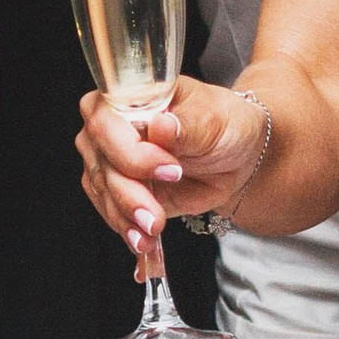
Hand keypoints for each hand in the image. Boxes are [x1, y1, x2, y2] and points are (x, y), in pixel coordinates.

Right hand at [76, 76, 265, 269]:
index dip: (130, 150)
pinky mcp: (120, 190)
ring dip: (126, 217)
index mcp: (128, 95)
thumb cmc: (223, 123)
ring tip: (151, 233)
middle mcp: (110, 126)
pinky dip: (128, 230)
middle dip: (128, 194)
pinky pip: (113, 212)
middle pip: (102, 162)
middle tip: (156, 215)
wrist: (237, 155)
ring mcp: (111, 160)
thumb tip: (162, 126)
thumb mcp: (215, 118)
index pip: (105, 120)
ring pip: (104, 191)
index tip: (169, 169)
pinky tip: (143, 243)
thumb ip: (187, 124)